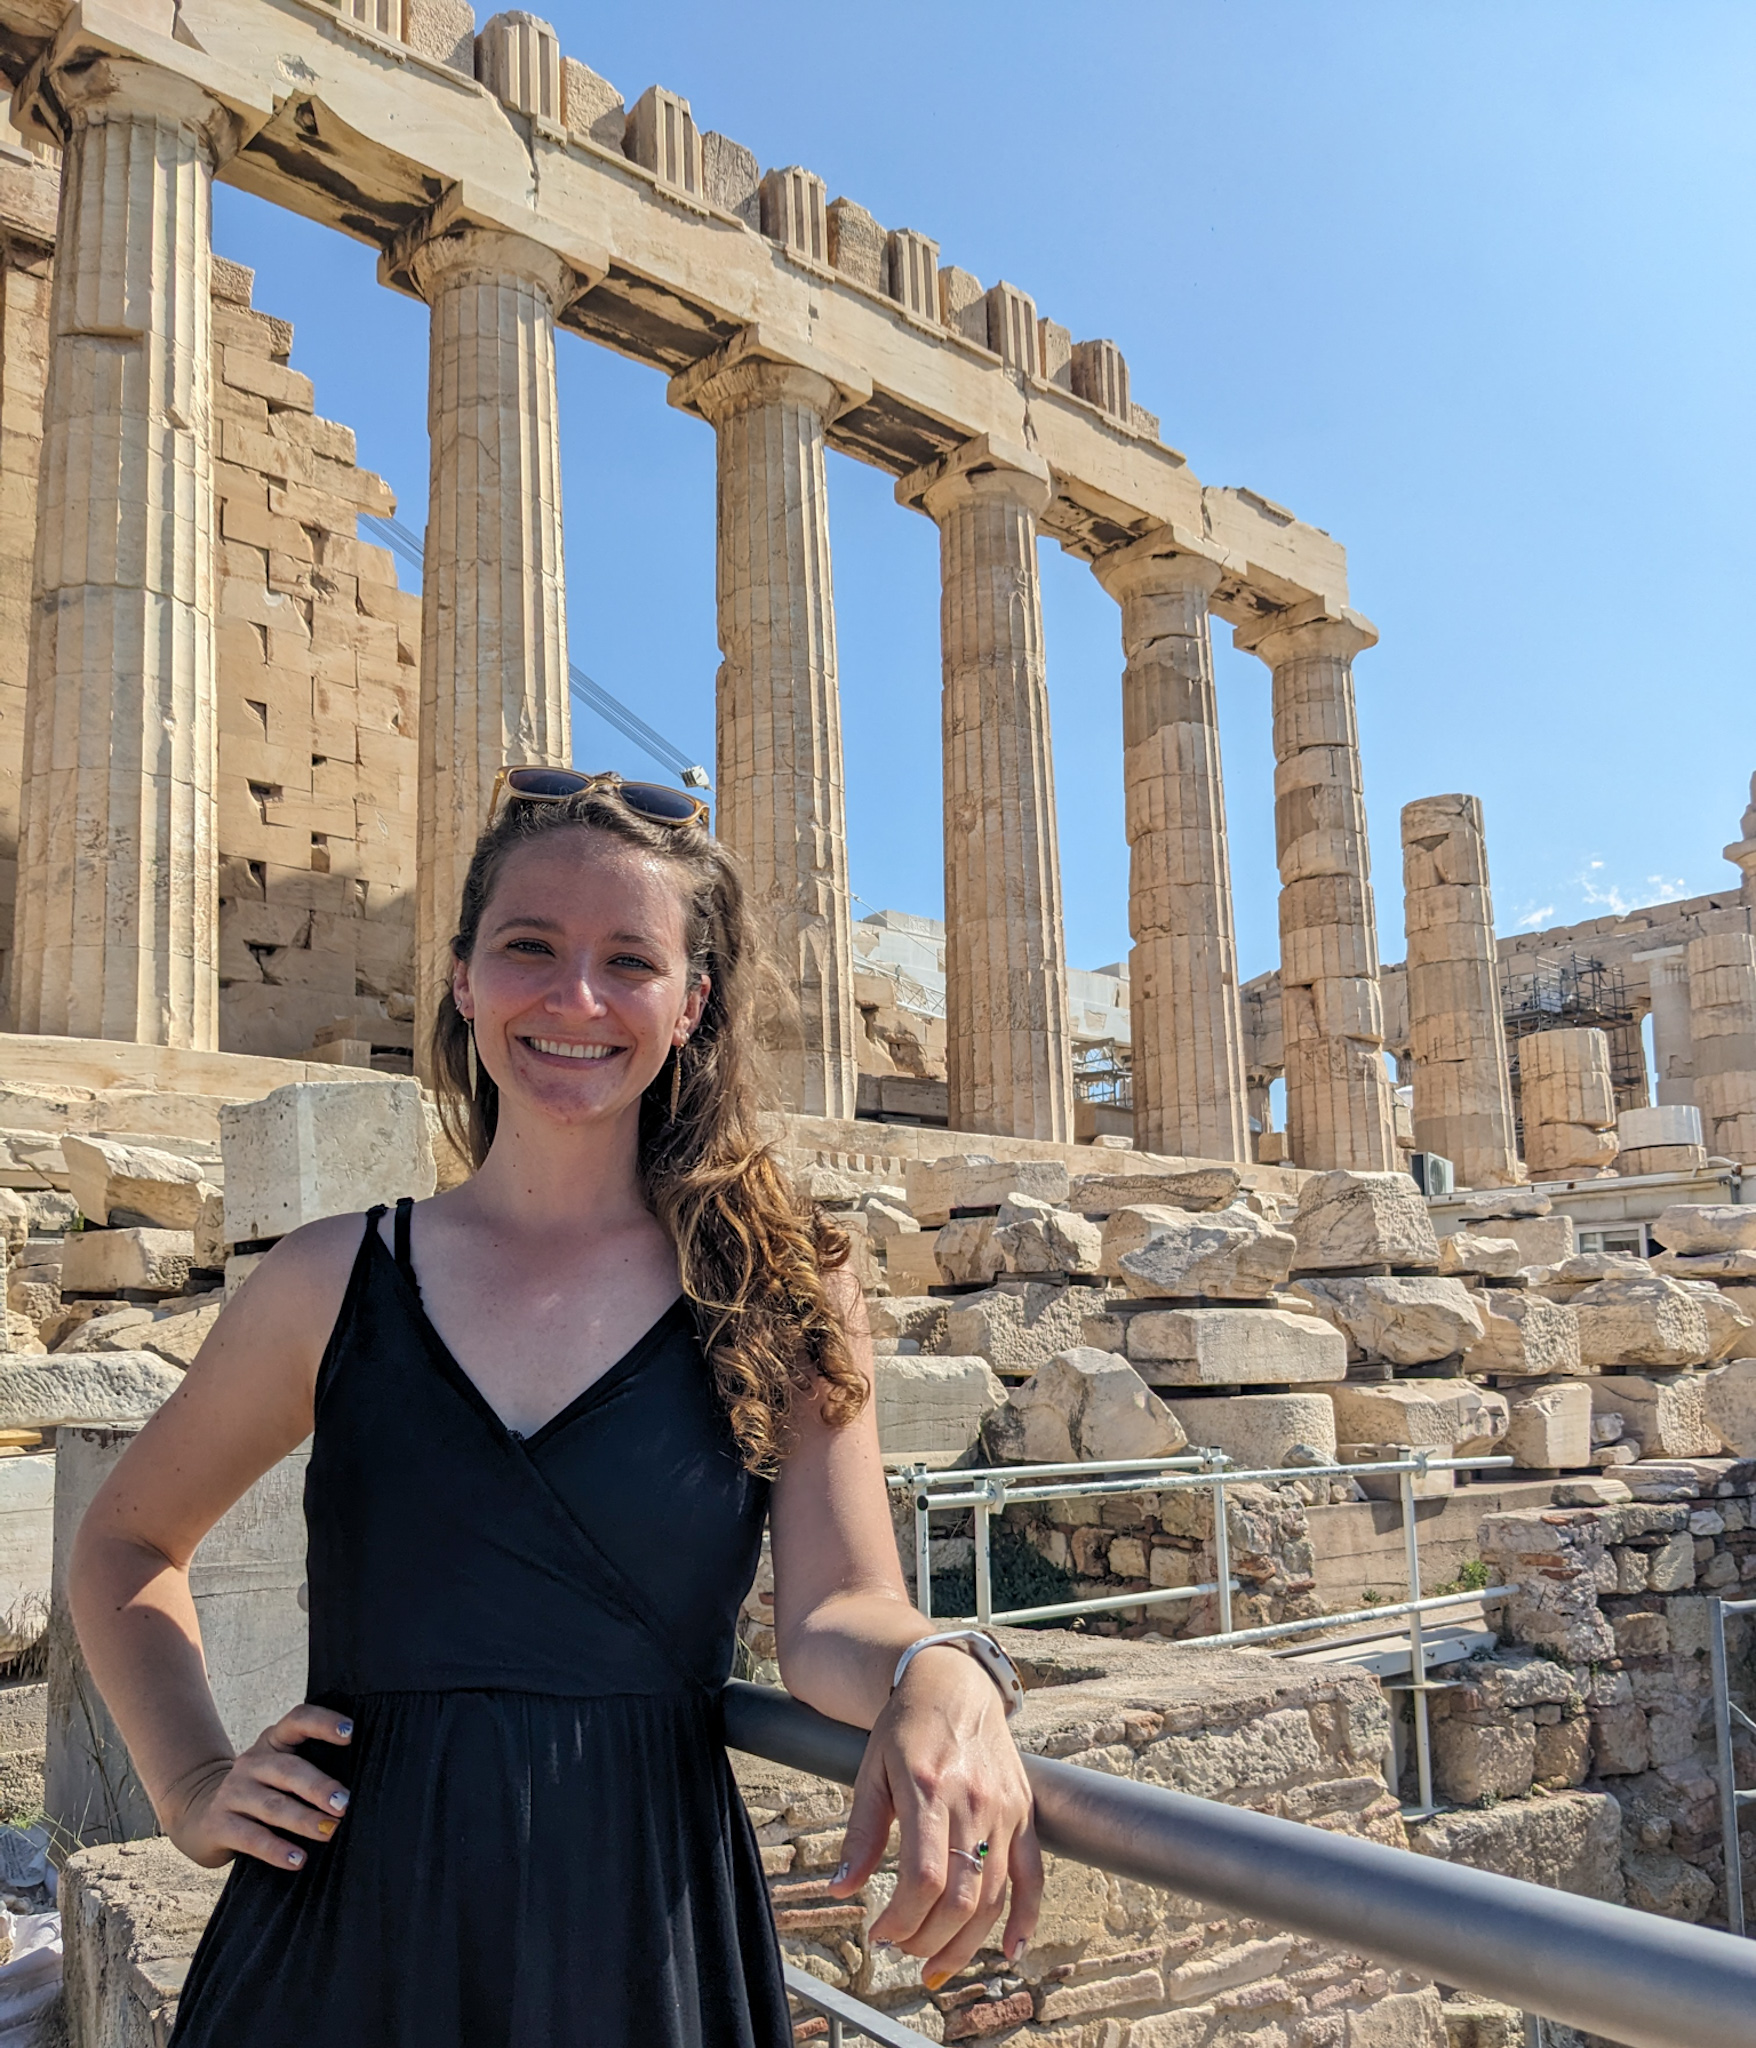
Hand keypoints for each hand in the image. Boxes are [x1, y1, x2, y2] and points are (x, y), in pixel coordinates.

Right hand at [161, 1704, 353, 1871]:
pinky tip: (298, 1859)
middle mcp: (253, 1762)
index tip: (350, 1732)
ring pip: (272, 1805)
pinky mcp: (219, 1824)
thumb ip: (310, 1770)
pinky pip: (251, 1837)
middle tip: (344, 1803)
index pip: (298, 1720)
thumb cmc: (261, 1791)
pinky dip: (276, 1849)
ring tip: (329, 1831)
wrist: (200, 1813)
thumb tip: (358, 1791)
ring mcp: (233, 1792)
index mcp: (274, 1741)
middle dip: (318, 1786)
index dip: (323, 1723)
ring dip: (303, 1819)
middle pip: (289, 1770)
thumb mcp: (280, 1771)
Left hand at [826, 1646, 1041, 1987]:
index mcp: (928, 1789)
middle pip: (961, 1896)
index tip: (880, 1934)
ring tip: (937, 1965)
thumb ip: (861, 1834)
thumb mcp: (871, 1772)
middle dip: (929, 1939)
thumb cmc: (905, 1728)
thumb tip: (841, 1889)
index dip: (901, 1919)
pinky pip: (1033, 1875)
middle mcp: (972, 1800)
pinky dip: (1026, 1919)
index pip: (922, 1877)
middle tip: (904, 1950)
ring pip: (994, 1895)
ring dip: (966, 1943)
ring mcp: (1005, 1808)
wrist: (952, 1684)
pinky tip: (1009, 1952)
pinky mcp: (1024, 1812)